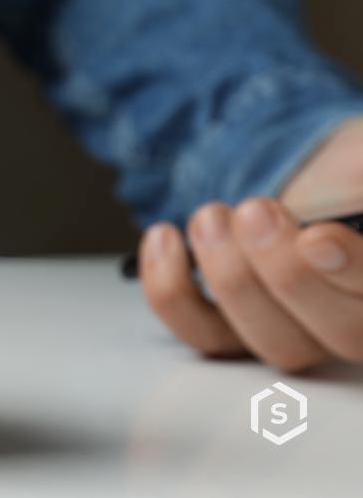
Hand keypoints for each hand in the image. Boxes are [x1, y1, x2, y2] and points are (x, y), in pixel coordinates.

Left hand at [139, 117, 362, 370]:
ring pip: (273, 342)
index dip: (354, 271)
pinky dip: (172, 291)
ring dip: (231, 277)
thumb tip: (358, 192)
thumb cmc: (350, 171)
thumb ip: (361, 182)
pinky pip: (202, 336)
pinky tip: (165, 237)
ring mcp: (296, 333)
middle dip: (287, 272)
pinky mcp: (234, 331)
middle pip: (341, 334)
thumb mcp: (362, 164)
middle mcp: (358, 322)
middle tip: (255, 211)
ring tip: (209, 217)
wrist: (305, 175)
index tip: (316, 238)